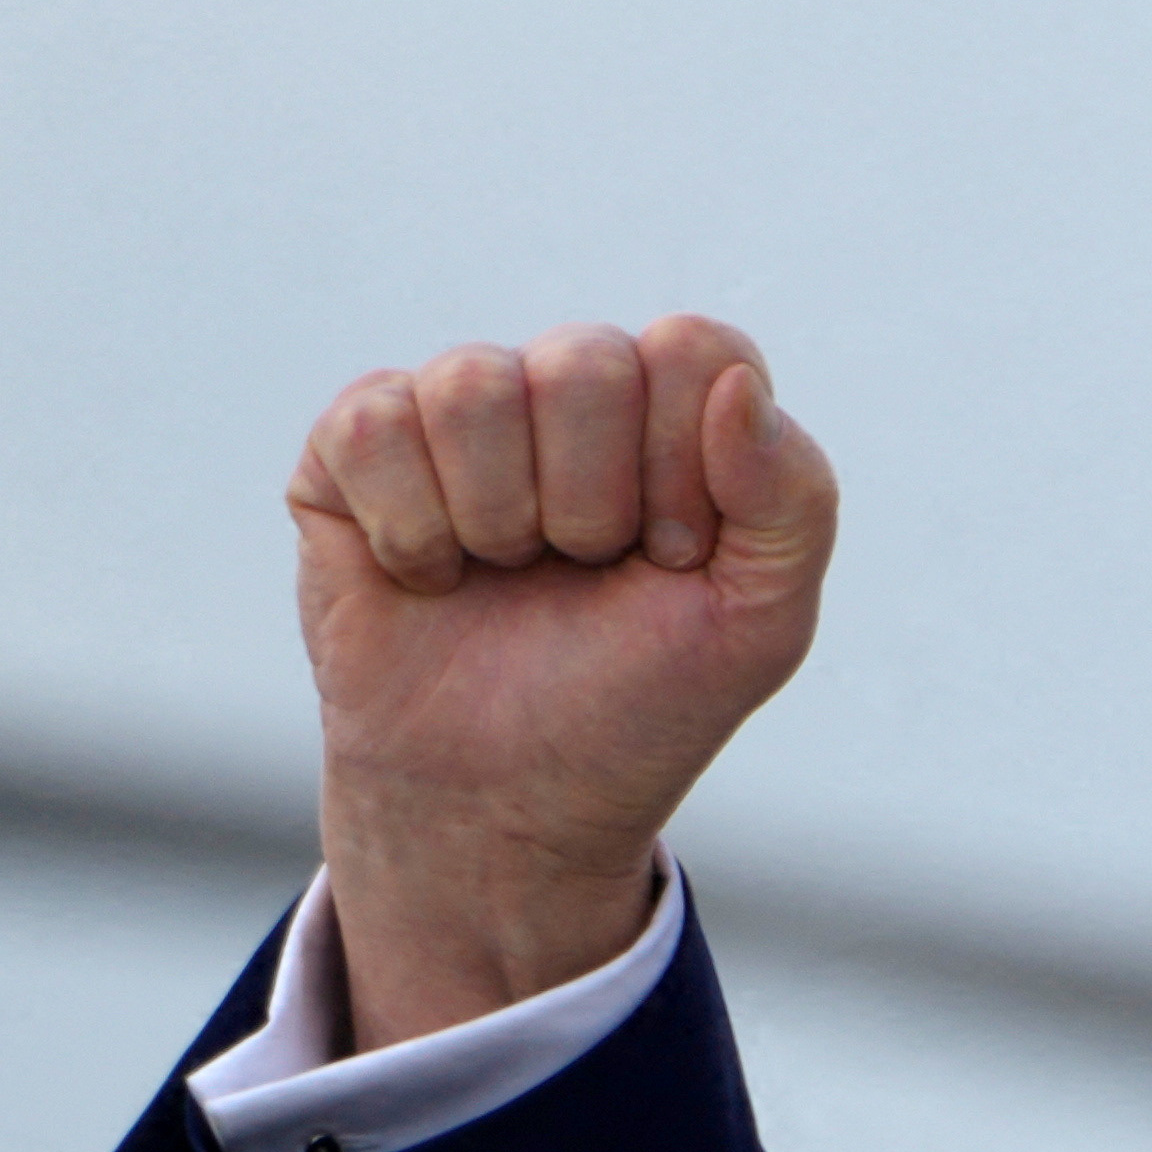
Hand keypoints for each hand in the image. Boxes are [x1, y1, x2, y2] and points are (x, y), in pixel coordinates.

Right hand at [285, 313, 838, 1047]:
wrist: (509, 803)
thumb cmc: (636, 705)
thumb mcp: (760, 625)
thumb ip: (794, 500)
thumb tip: (736, 385)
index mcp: (672, 408)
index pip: (691, 348)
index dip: (685, 470)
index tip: (675, 559)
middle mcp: (564, 387)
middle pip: (583, 362)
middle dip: (592, 507)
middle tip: (583, 575)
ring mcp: (457, 408)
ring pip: (473, 387)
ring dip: (499, 521)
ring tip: (505, 577)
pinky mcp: (356, 443)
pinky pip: (375, 425)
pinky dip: (411, 532)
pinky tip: (428, 578)